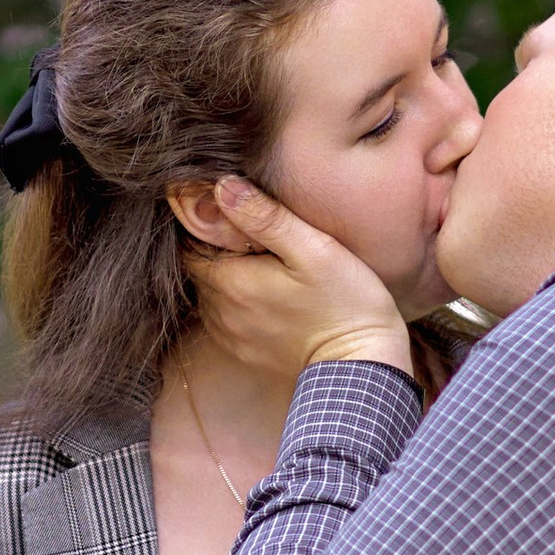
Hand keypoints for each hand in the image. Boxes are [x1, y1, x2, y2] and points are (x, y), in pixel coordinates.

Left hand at [184, 180, 413, 386]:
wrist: (363, 367)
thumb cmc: (344, 303)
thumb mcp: (312, 249)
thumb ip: (264, 217)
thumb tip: (222, 186)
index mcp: (231, 282)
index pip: (191, 243)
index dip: (207, 224)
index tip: (233, 214)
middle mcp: (221, 312)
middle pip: (200, 268)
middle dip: (216, 249)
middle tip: (252, 236)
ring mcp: (232, 336)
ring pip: (211, 294)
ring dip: (226, 277)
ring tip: (262, 264)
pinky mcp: (247, 352)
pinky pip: (225, 319)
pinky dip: (236, 303)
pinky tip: (267, 294)